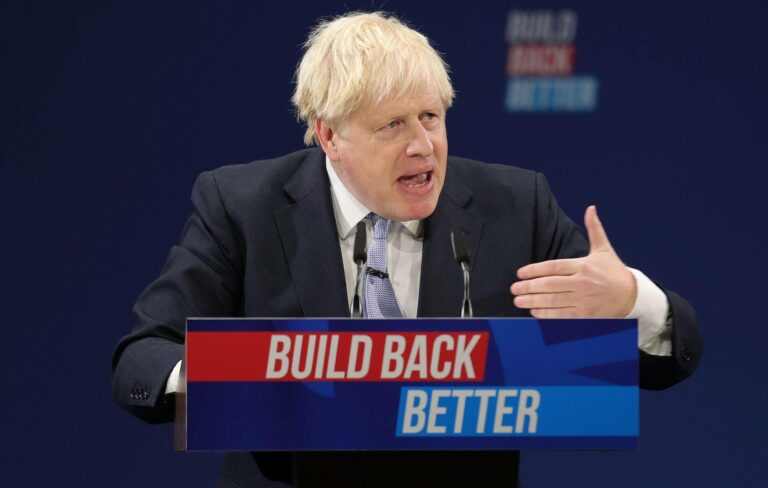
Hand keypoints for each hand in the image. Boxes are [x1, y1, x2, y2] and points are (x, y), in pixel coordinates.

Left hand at [510, 205, 636, 317]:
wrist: (632, 296)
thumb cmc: (614, 272)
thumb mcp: (604, 249)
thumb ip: (594, 229)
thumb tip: (590, 208)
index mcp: (584, 266)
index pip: (553, 267)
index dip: (534, 270)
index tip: (520, 273)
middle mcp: (583, 283)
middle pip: (550, 285)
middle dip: (529, 287)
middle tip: (514, 289)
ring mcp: (584, 300)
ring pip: (554, 301)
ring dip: (534, 301)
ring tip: (518, 301)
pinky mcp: (587, 316)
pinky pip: (563, 316)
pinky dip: (547, 315)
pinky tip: (534, 312)